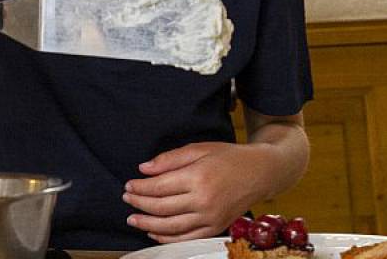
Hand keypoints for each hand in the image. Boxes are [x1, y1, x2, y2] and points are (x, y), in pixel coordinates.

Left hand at [122, 142, 266, 242]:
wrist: (260, 173)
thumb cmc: (228, 157)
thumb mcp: (198, 148)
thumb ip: (169, 159)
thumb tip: (144, 169)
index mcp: (197, 178)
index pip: (159, 187)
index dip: (140, 187)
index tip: (128, 185)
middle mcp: (203, 201)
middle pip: (161, 207)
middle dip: (139, 204)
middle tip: (127, 199)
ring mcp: (210, 218)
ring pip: (171, 227)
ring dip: (148, 225)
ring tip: (133, 219)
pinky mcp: (215, 228)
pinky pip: (186, 238)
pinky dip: (167, 238)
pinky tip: (154, 232)